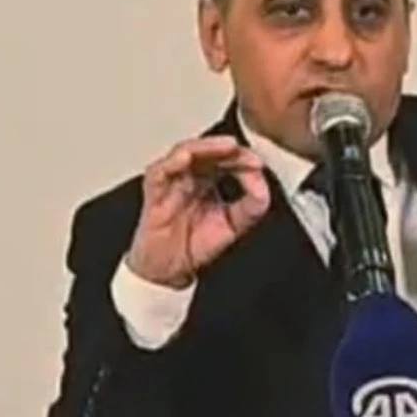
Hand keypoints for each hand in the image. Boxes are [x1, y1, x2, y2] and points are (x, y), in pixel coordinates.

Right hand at [125, 136, 269, 287]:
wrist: (171, 270)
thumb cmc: (195, 243)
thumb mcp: (235, 224)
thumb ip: (252, 205)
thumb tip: (261, 185)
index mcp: (210, 178)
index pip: (227, 158)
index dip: (244, 157)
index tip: (258, 164)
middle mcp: (190, 176)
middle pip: (208, 149)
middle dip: (229, 150)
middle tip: (245, 154)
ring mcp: (172, 181)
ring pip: (185, 151)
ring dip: (207, 147)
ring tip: (227, 148)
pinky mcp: (155, 193)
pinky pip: (159, 172)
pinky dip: (172, 162)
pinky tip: (187, 157)